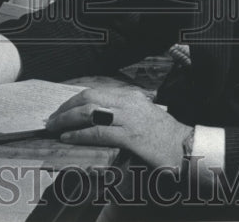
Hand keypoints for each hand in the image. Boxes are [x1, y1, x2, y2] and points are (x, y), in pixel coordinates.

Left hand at [46, 88, 191, 169]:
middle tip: (51, 119)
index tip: (61, 109)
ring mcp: (129, 118)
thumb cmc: (163, 136)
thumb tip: (98, 119)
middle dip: (66, 108)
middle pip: (88, 98)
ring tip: (53, 127)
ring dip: (67, 120)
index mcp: (130, 96)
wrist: (186, 147)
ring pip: (90, 112)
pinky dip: (79, 134)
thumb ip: (122, 114)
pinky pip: (98, 132)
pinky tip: (68, 138)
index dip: (74, 100)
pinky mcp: (130, 135)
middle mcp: (128, 102)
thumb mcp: (142, 116)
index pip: (95, 92)